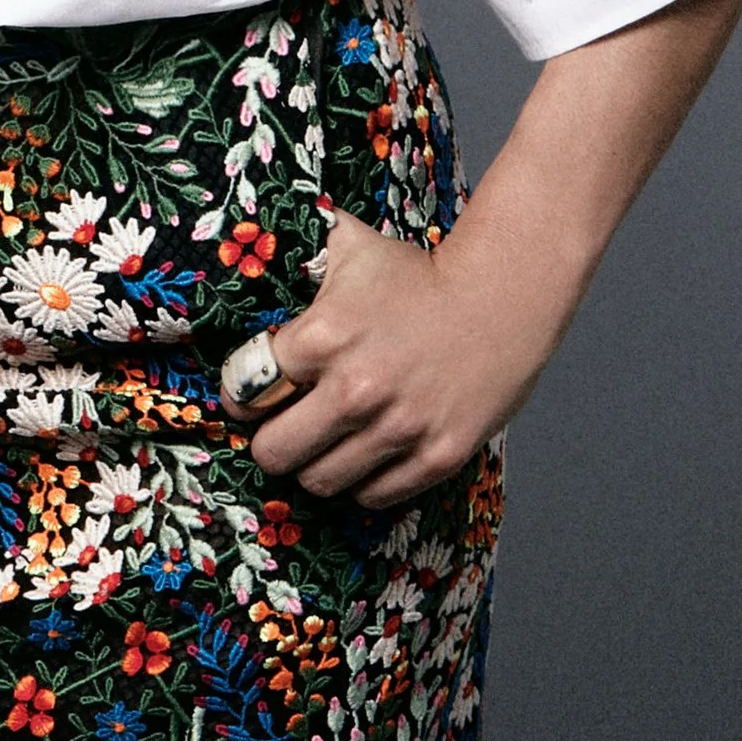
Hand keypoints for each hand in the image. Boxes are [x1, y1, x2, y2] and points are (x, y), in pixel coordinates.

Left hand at [233, 210, 570, 508]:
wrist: (502, 297)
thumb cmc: (417, 274)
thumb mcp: (346, 245)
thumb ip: (290, 249)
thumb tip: (239, 247)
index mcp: (324, 337)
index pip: (244, 391)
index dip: (240, 392)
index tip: (251, 392)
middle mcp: (357, 389)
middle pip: (273, 452)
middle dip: (270, 438)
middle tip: (282, 425)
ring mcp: (400, 428)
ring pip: (318, 481)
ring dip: (315, 462)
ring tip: (326, 438)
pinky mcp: (438, 456)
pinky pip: (372, 496)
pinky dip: (362, 479)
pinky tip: (366, 450)